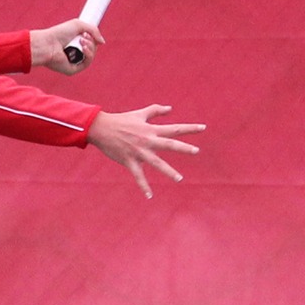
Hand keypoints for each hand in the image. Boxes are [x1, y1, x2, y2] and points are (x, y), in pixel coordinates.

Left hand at [28, 19, 103, 75]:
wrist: (48, 43)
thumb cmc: (59, 33)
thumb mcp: (79, 25)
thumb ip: (94, 30)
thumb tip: (102, 42)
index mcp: (73, 43)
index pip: (89, 42)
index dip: (92, 38)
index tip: (88, 33)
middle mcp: (73, 53)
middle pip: (92, 49)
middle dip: (92, 42)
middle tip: (84, 36)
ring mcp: (73, 62)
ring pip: (91, 56)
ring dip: (91, 47)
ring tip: (83, 41)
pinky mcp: (72, 69)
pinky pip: (86, 63)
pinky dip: (89, 55)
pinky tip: (84, 48)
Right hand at [87, 105, 205, 198]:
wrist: (101, 129)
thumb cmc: (121, 120)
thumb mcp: (140, 114)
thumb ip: (156, 110)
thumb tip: (170, 109)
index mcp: (151, 130)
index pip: (174, 129)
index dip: (189, 128)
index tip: (203, 128)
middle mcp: (148, 141)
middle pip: (169, 145)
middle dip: (183, 148)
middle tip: (196, 151)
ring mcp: (139, 152)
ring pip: (157, 163)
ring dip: (168, 171)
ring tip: (179, 179)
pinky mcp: (130, 161)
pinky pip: (138, 176)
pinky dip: (144, 186)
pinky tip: (149, 196)